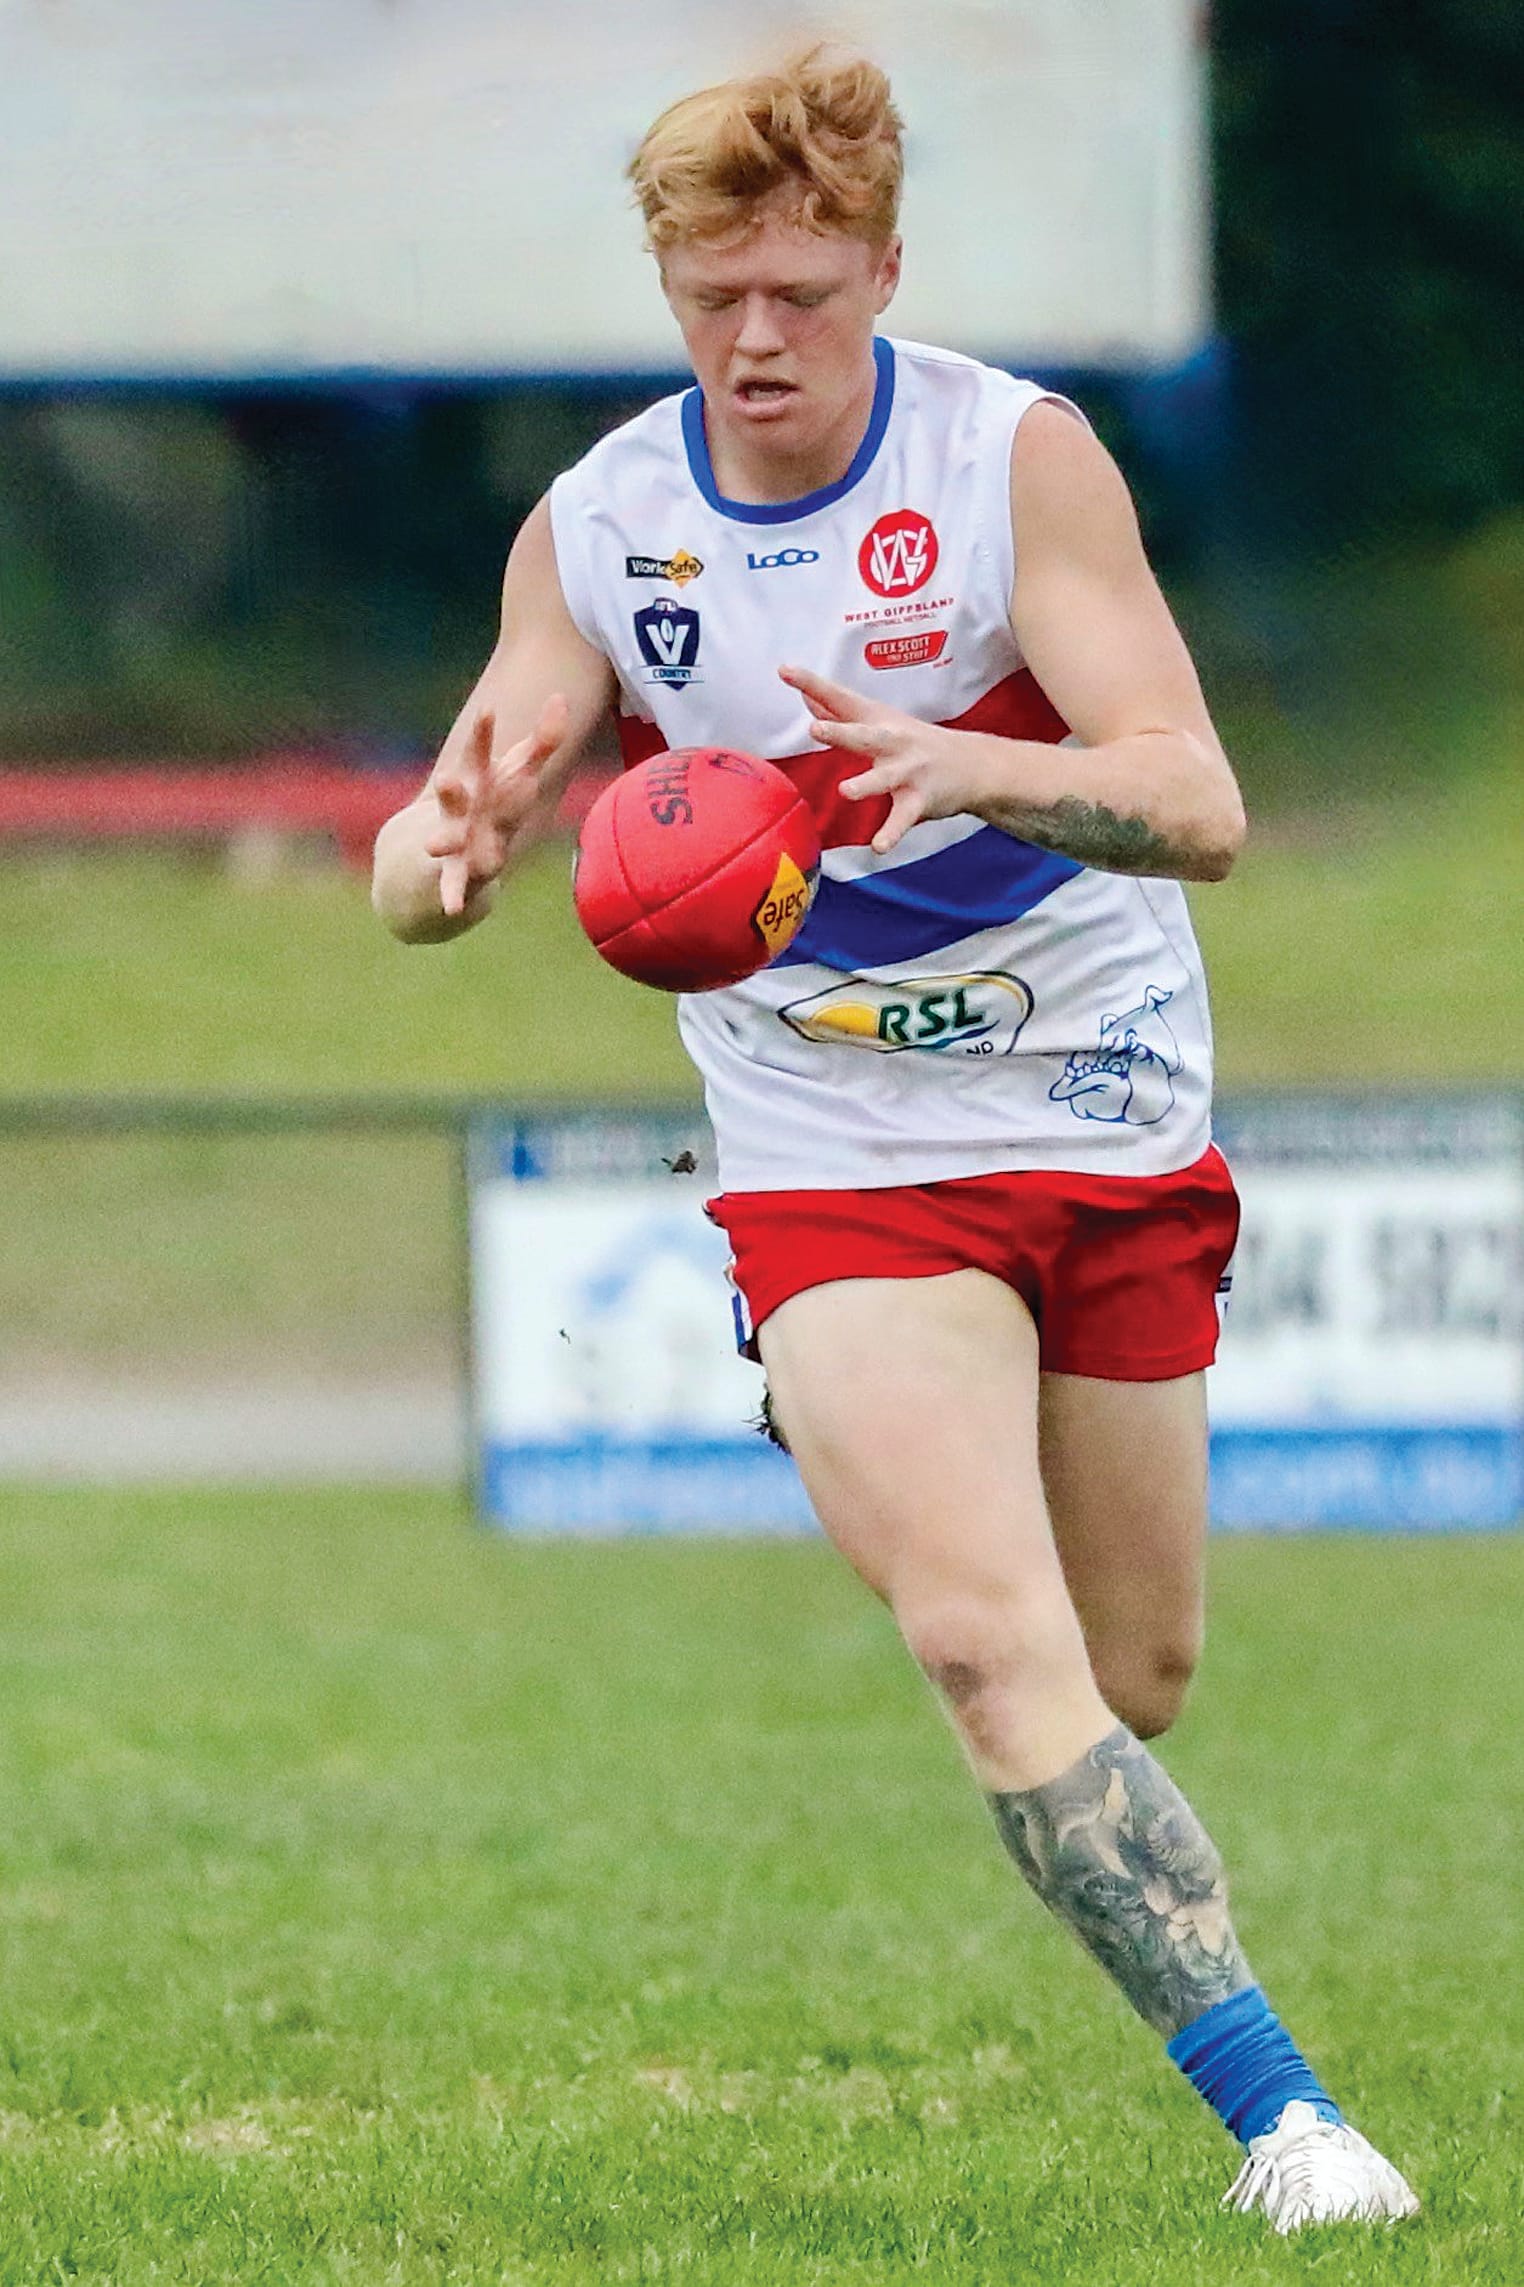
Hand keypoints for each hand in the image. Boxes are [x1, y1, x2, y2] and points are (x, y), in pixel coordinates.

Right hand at [426, 695, 567, 914]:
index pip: (479, 755)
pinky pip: (454, 888)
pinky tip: (453, 910)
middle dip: (452, 791)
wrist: (432, 858)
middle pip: (459, 798)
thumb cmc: (489, 806)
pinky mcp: (454, 877)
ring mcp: (453, 842)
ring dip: (443, 842)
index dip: (483, 736)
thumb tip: (561, 698)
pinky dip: (452, 898)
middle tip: (445, 780)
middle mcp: (461, 809)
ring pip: (448, 840)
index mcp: (476, 782)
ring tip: (431, 845)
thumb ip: (542, 740)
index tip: (488, 709)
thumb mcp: (516, 773)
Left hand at [779, 665, 985, 854]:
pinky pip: (902, 819)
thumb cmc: (916, 742)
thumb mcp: (880, 721)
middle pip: (863, 735)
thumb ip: (842, 714)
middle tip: (814, 728)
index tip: (785, 671)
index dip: (813, 684)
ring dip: (865, 784)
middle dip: (840, 732)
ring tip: (846, 790)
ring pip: (883, 779)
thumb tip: (808, 698)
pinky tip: (878, 847)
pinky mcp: (920, 800)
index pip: (840, 699)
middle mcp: (892, 741)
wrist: (974, 765)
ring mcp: (908, 771)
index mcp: (877, 720)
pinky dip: (891, 833)